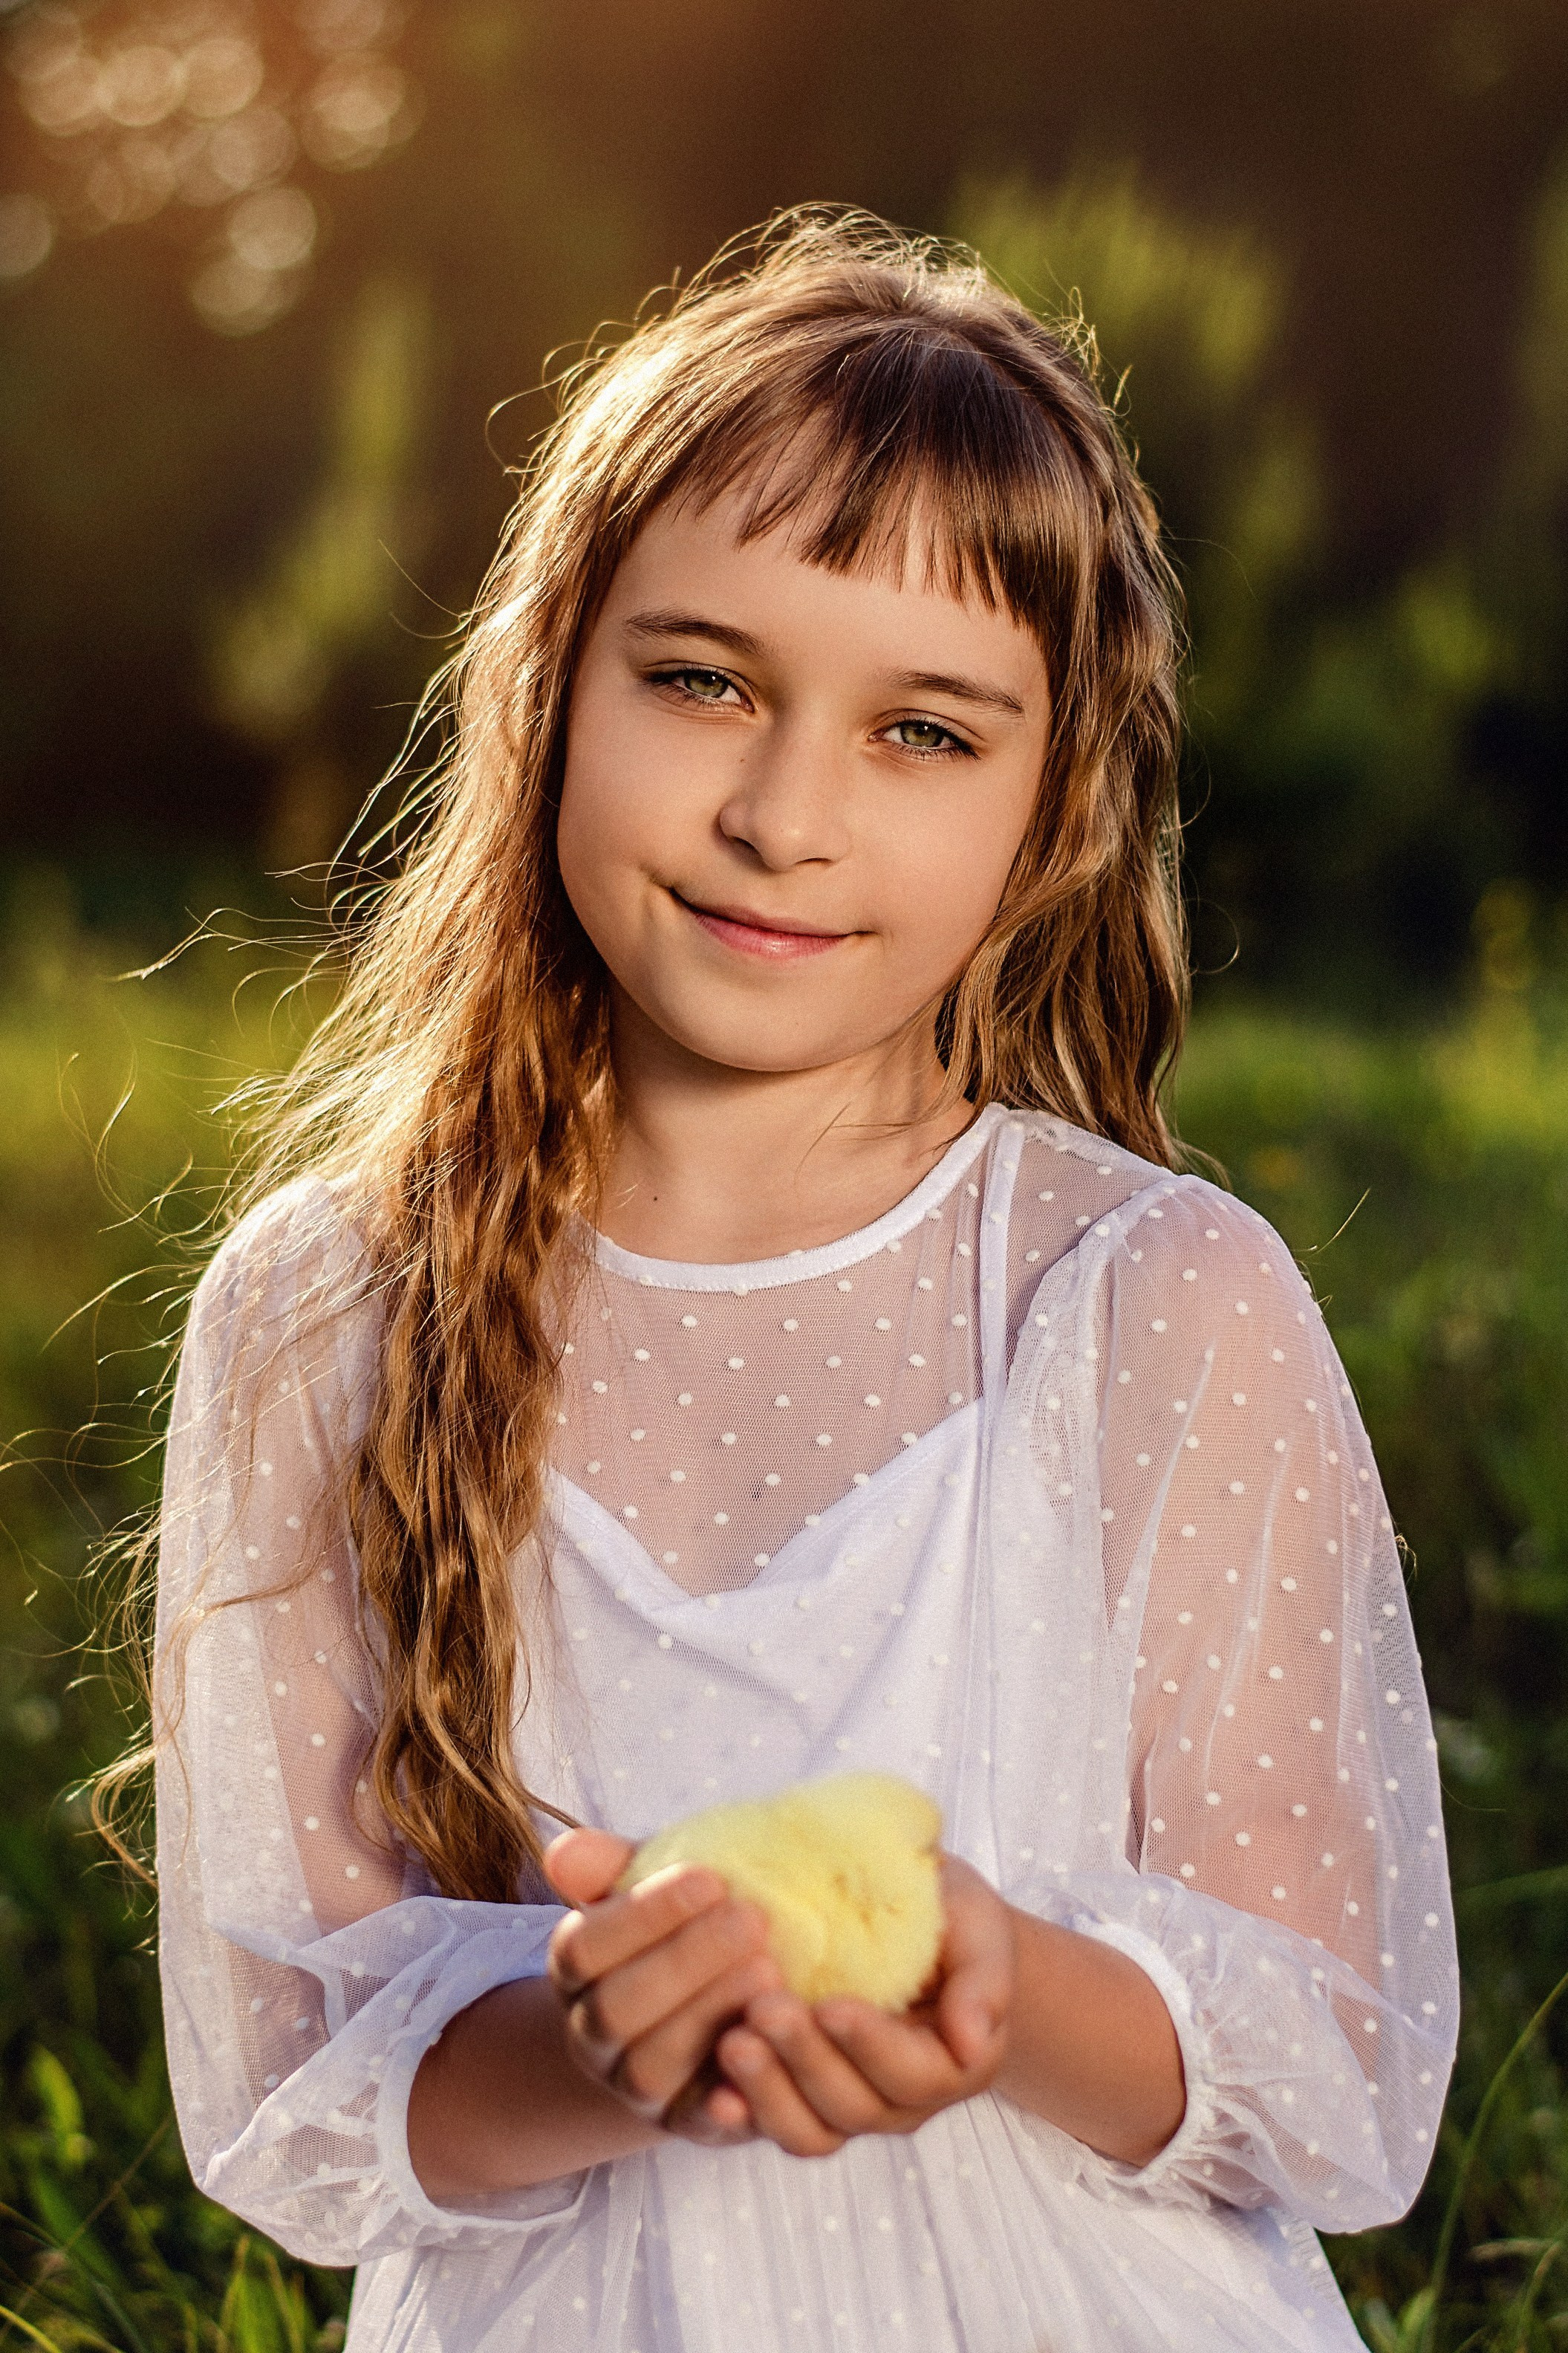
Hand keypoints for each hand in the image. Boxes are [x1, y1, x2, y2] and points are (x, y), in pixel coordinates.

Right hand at [544, 1827, 783, 2142]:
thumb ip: (614, 1867)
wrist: (704, 2012)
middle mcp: (592, 2037)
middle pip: (616, 2010)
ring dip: (710, 2015)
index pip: (584, 1947)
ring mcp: (635, 2089)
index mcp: (576, 1973)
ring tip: (770, 1970)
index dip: (643, 1913)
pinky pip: (695, 2124)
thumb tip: (564, 1853)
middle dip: (685, 1962)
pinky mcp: (686, 2125)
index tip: (710, 1877)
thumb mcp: (654, 1893)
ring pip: (651, 2067)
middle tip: (752, 1919)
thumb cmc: (682, 1930)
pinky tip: (758, 2056)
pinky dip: (723, 2100)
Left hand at [712, 1854, 1012, 2157]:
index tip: (830, 2005)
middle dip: (806, 2060)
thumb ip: (983, 1981)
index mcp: (954, 2064)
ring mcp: (846, 2104)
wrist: (911, 1919)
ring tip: (731, 2042)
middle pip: (853, 2107)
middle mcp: (901, 2100)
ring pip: (810, 2130)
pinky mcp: (799, 2097)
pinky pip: (772, 2126)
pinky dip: (743, 2116)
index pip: (913, 2075)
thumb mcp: (978, 1927)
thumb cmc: (949, 1915)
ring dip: (769, 2093)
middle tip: (763, 2008)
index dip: (871, 2047)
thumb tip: (972, 2041)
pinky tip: (713, 2096)